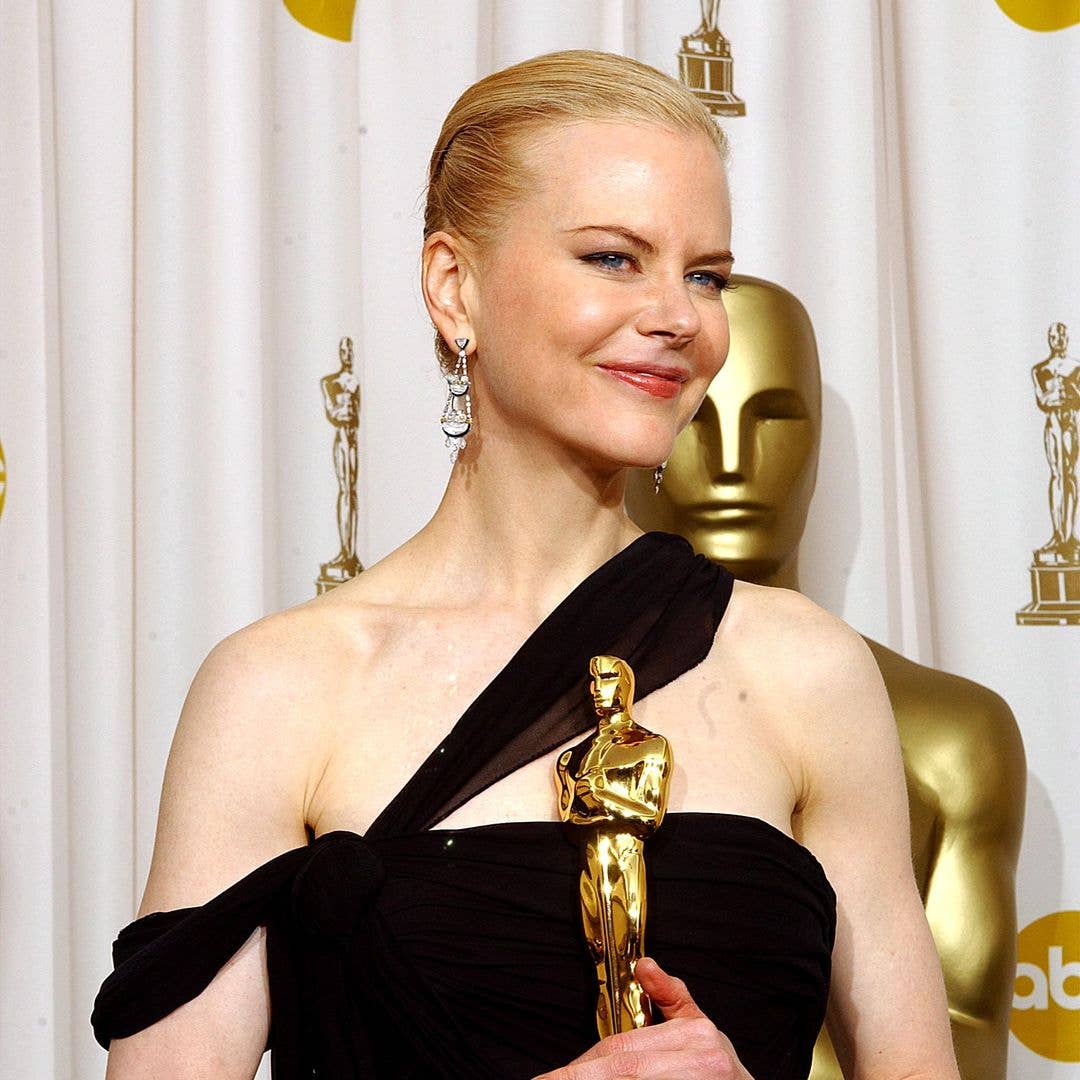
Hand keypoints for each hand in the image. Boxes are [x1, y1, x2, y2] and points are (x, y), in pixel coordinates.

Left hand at [531, 957, 752, 1079]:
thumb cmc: (721, 1075)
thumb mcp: (701, 1027)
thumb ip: (671, 997)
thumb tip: (645, 965)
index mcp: (697, 1037)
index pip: (623, 1050)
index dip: (582, 1065)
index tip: (550, 1076)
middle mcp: (701, 1061)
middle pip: (624, 1070)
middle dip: (580, 1079)